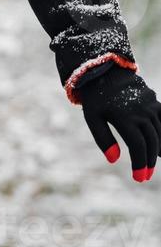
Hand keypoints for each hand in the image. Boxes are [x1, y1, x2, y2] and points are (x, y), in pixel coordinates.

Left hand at [78, 65, 160, 181]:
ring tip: (152, 163)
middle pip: (151, 143)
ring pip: (160, 134)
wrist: (104, 69)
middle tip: (145, 175)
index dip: (140, 164)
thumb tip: (114, 160)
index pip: (138, 147)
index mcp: (124, 117)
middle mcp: (141, 112)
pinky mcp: (154, 100)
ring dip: (158, 150)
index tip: (139, 178)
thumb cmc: (96, 96)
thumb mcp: (92, 117)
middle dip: (149, 162)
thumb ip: (103, 139)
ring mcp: (150, 105)